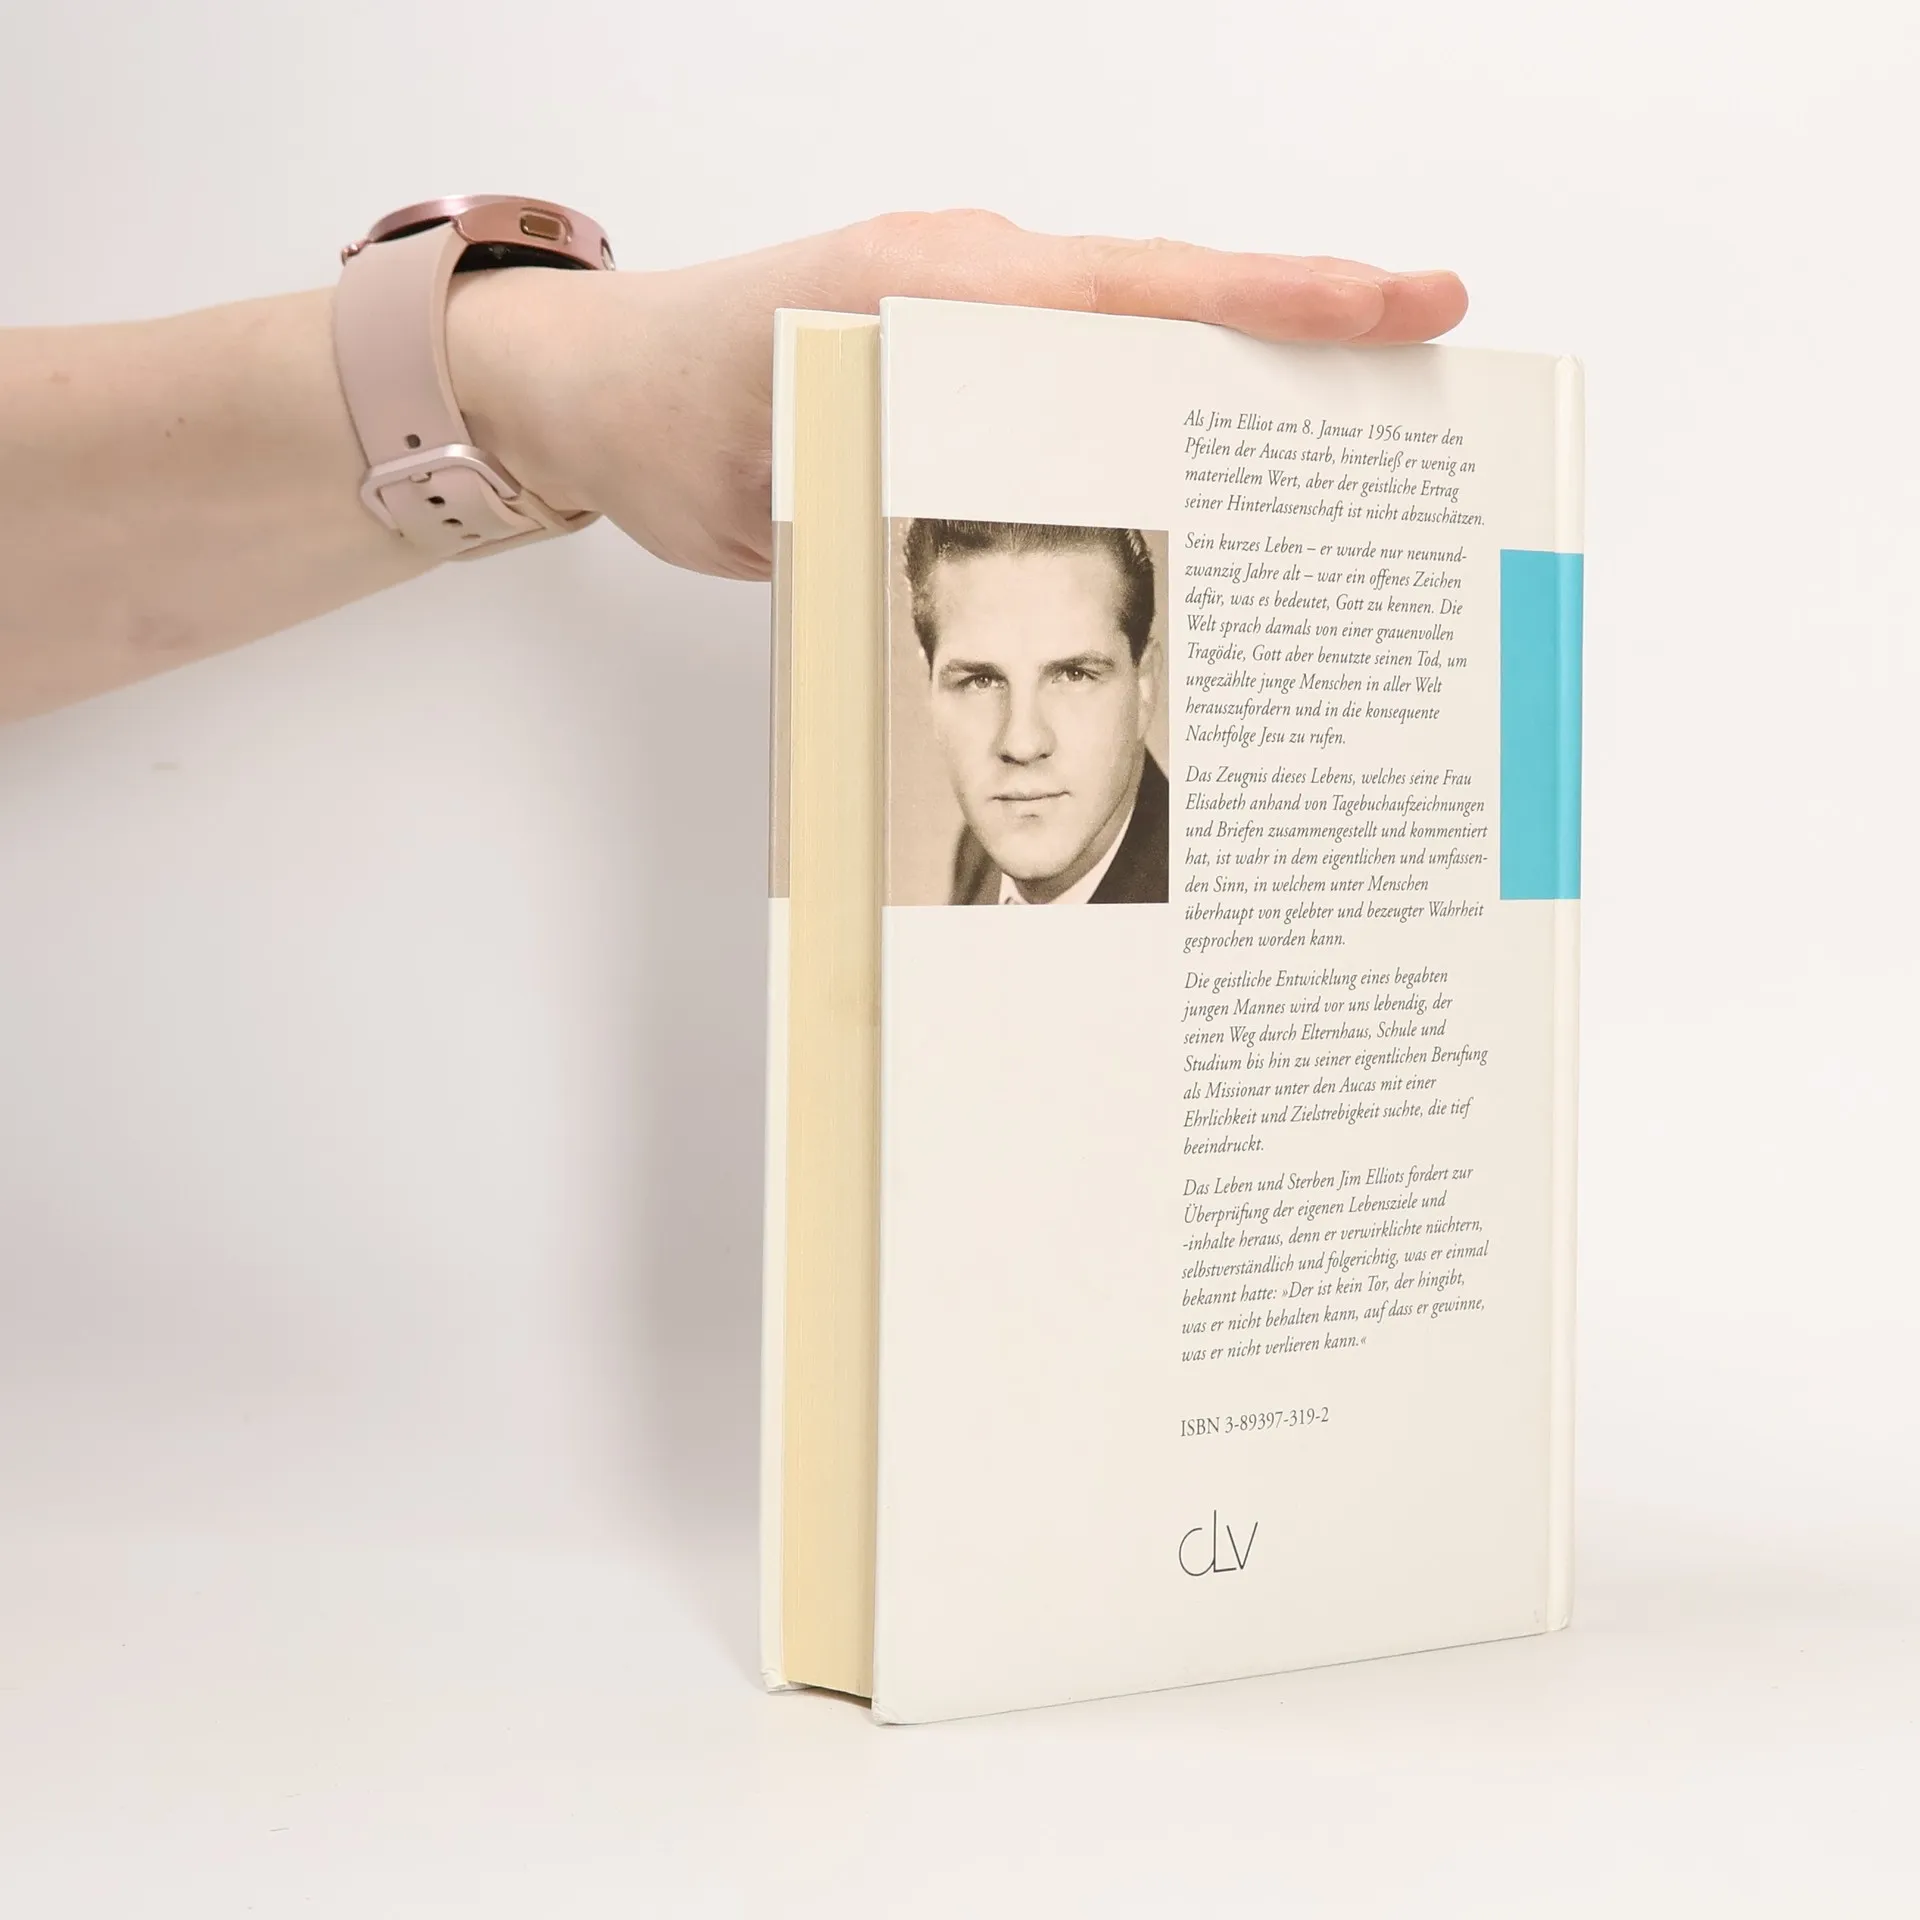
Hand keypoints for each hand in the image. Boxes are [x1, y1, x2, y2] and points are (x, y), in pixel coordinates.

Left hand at [448, 210, 1467, 582]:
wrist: (597, 391)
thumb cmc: (665, 417)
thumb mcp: (762, 474)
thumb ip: (886, 490)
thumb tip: (1003, 544)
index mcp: (939, 287)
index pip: (1142, 286)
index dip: (1280, 301)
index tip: (1402, 304)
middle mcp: (970, 285)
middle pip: (1170, 304)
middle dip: (1302, 333)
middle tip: (1425, 365)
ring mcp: (968, 319)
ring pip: (1132, 347)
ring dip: (1231, 386)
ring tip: (1342, 442)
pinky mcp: (955, 365)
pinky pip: (1074, 384)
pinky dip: (1144, 425)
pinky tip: (1197, 482)